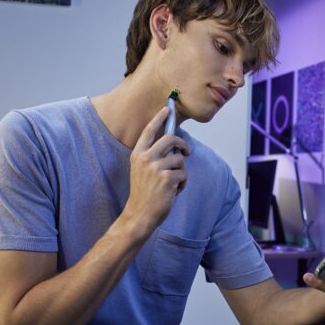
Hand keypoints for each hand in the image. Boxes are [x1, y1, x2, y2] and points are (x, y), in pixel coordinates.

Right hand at [120, 107, 190, 235]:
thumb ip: (153, 156)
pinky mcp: (167, 178)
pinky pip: (183, 174)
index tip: (167, 109)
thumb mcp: (142, 170)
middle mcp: (145, 158)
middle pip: (170, 139)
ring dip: (181, 171)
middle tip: (187, 151)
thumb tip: (173, 145)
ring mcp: (156, 167)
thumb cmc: (143, 193)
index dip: (159, 118)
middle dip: (182, 144)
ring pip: (179, 159)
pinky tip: (173, 192)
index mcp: (137, 154)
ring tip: (172, 184)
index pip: (149, 131)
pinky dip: (182, 184)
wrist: (140, 214)